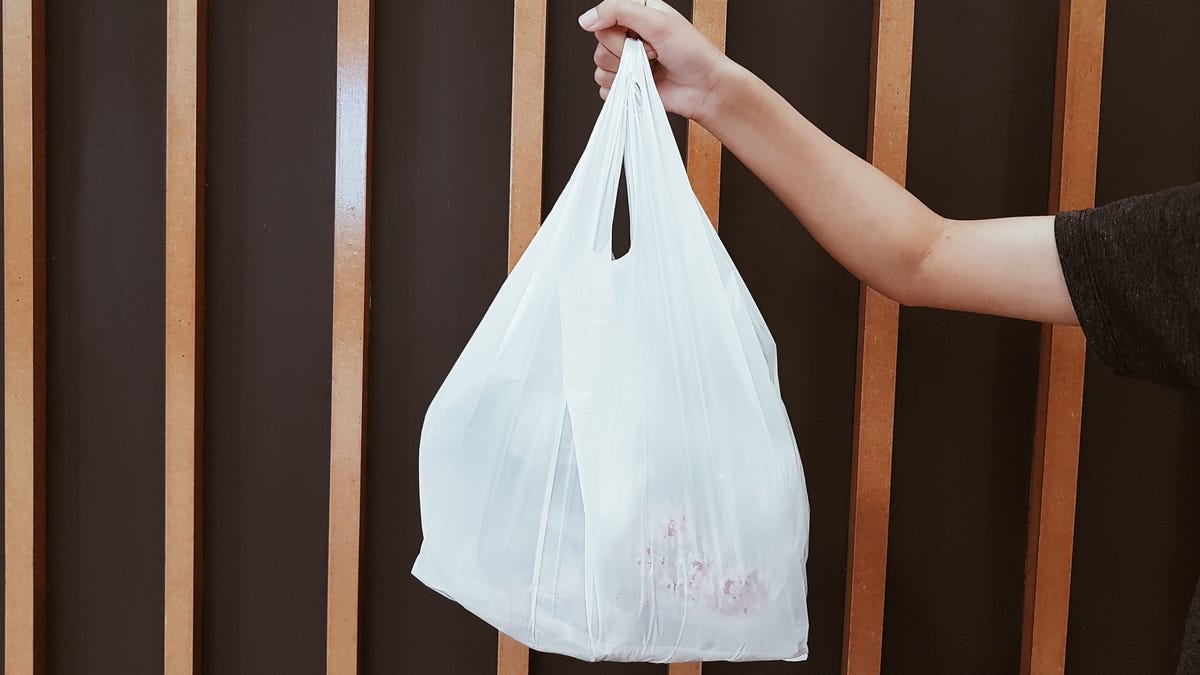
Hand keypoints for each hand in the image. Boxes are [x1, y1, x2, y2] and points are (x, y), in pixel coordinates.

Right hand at [578, 0, 733, 123]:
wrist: (704, 88)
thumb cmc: (692, 54)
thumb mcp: (658, 22)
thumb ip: (619, 12)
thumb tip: (586, 20)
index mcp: (636, 13)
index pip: (604, 17)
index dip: (621, 31)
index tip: (644, 35)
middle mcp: (628, 35)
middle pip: (600, 44)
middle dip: (627, 53)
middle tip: (653, 53)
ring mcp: (625, 61)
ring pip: (600, 66)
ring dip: (627, 71)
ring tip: (651, 68)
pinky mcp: (624, 84)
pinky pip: (604, 87)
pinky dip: (623, 88)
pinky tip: (643, 83)